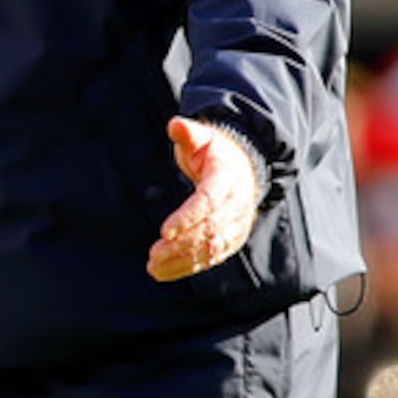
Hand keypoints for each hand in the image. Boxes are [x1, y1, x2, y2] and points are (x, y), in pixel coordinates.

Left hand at [147, 116, 259, 281]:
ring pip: (212, 248)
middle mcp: (237, 204)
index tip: (164, 230)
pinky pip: (211, 257)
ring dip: (183, 260)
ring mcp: (237, 224)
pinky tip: (164, 272)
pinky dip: (189, 267)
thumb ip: (188, 133)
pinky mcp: (231, 239)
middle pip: (210, 229)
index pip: (209, 201)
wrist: (243, 167)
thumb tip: (175, 125)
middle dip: (181, 244)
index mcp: (228, 178)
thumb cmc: (214, 151)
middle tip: (154, 254)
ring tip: (154, 267)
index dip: (188, 217)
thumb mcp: (202, 137)